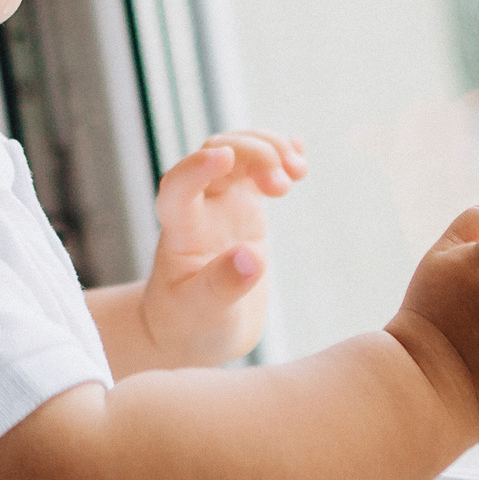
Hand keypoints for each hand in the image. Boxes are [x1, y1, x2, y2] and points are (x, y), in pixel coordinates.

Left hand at [142, 130, 304, 366]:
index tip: (224, 158)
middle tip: (284, 184)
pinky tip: (301, 153)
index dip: (196, 167)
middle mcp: (200, 209)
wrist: (195, 330)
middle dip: (252, 154)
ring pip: (239, 152)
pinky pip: (257, 169)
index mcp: (181, 232)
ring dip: (269, 149)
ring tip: (299, 172)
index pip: (177, 187)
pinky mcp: (244, 209)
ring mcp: (222, 205)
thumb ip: (223, 285)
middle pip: (218, 154)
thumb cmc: (189, 324)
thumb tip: (251, 256)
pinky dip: (278, 155)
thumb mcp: (204, 313)